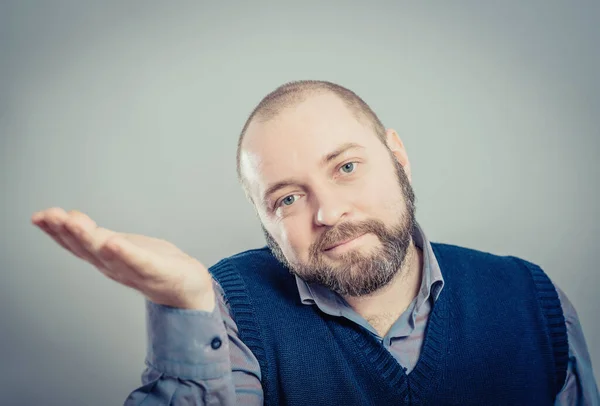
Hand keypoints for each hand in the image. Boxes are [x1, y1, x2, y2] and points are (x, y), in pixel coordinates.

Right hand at [31, 207, 214, 310]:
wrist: (189, 289)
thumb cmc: (155, 266)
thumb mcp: (120, 245)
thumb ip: (97, 236)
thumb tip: (70, 217)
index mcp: (106, 258)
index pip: (76, 244)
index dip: (56, 232)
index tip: (40, 217)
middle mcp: (115, 266)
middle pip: (87, 248)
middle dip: (67, 232)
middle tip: (50, 216)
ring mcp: (135, 270)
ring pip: (108, 254)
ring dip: (90, 239)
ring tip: (74, 222)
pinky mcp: (158, 271)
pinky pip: (140, 262)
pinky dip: (126, 254)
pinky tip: (114, 243)